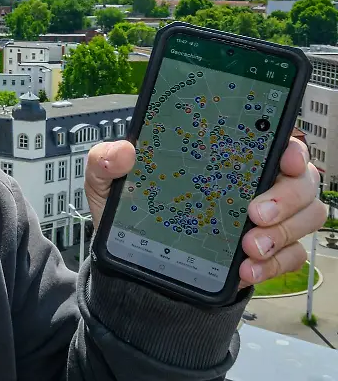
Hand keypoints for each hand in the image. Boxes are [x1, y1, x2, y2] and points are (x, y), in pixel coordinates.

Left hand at [85, 137, 326, 288]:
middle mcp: (254, 183)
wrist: (134, 261)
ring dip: (284, 233)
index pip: (277, 141)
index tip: (286, 157)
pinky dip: (274, 264)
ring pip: (305, 217)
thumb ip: (105, 161)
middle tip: (254, 213)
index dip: (292, 147)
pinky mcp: (265, 252)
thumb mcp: (109, 182)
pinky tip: (246, 269)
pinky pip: (291, 256)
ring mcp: (265, 219)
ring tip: (249, 246)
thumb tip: (122, 152)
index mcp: (226, 156)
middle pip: (302, 181)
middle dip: (287, 197)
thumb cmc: (133, 210)